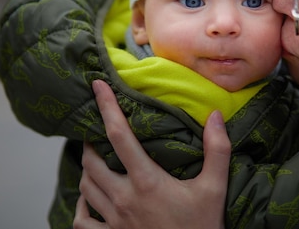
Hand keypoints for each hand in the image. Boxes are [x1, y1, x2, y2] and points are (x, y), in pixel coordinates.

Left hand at [73, 80, 231, 228]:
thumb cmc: (203, 227)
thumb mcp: (215, 188)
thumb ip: (217, 150)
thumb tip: (214, 115)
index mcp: (147, 182)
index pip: (119, 136)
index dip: (106, 107)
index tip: (98, 85)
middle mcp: (124, 199)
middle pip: (92, 161)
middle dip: (90, 141)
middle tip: (98, 130)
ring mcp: (114, 222)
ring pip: (86, 187)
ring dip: (87, 169)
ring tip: (95, 158)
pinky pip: (83, 223)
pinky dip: (81, 208)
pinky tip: (89, 200)